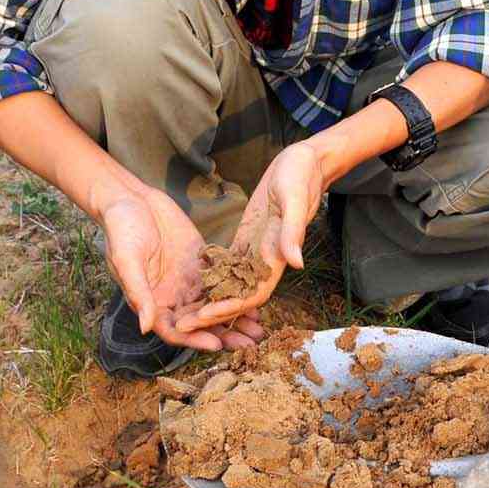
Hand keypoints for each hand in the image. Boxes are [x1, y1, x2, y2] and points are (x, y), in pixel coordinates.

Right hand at [100, 190, 263, 352]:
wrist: (131, 198)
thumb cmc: (121, 229)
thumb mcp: (126, 260)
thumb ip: (139, 293)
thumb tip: (146, 328)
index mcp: (152, 302)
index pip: (175, 330)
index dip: (195, 339)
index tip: (217, 345)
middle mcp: (172, 295)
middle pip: (200, 322)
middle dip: (224, 334)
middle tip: (250, 344)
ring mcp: (188, 279)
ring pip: (215, 304)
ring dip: (235, 316)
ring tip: (258, 328)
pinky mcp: (200, 260)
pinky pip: (221, 278)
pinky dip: (238, 288)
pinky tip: (256, 292)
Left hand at [175, 141, 327, 333]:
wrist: (306, 162)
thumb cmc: (302, 177)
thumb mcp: (296, 200)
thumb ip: (293, 232)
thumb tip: (297, 264)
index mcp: (277, 255)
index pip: (252, 294)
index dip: (229, 308)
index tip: (204, 318)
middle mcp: (265, 259)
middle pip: (237, 297)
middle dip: (212, 313)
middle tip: (182, 325)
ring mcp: (256, 250)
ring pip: (231, 285)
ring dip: (209, 301)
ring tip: (183, 313)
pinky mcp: (248, 238)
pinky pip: (228, 266)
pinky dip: (212, 278)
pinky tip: (192, 286)